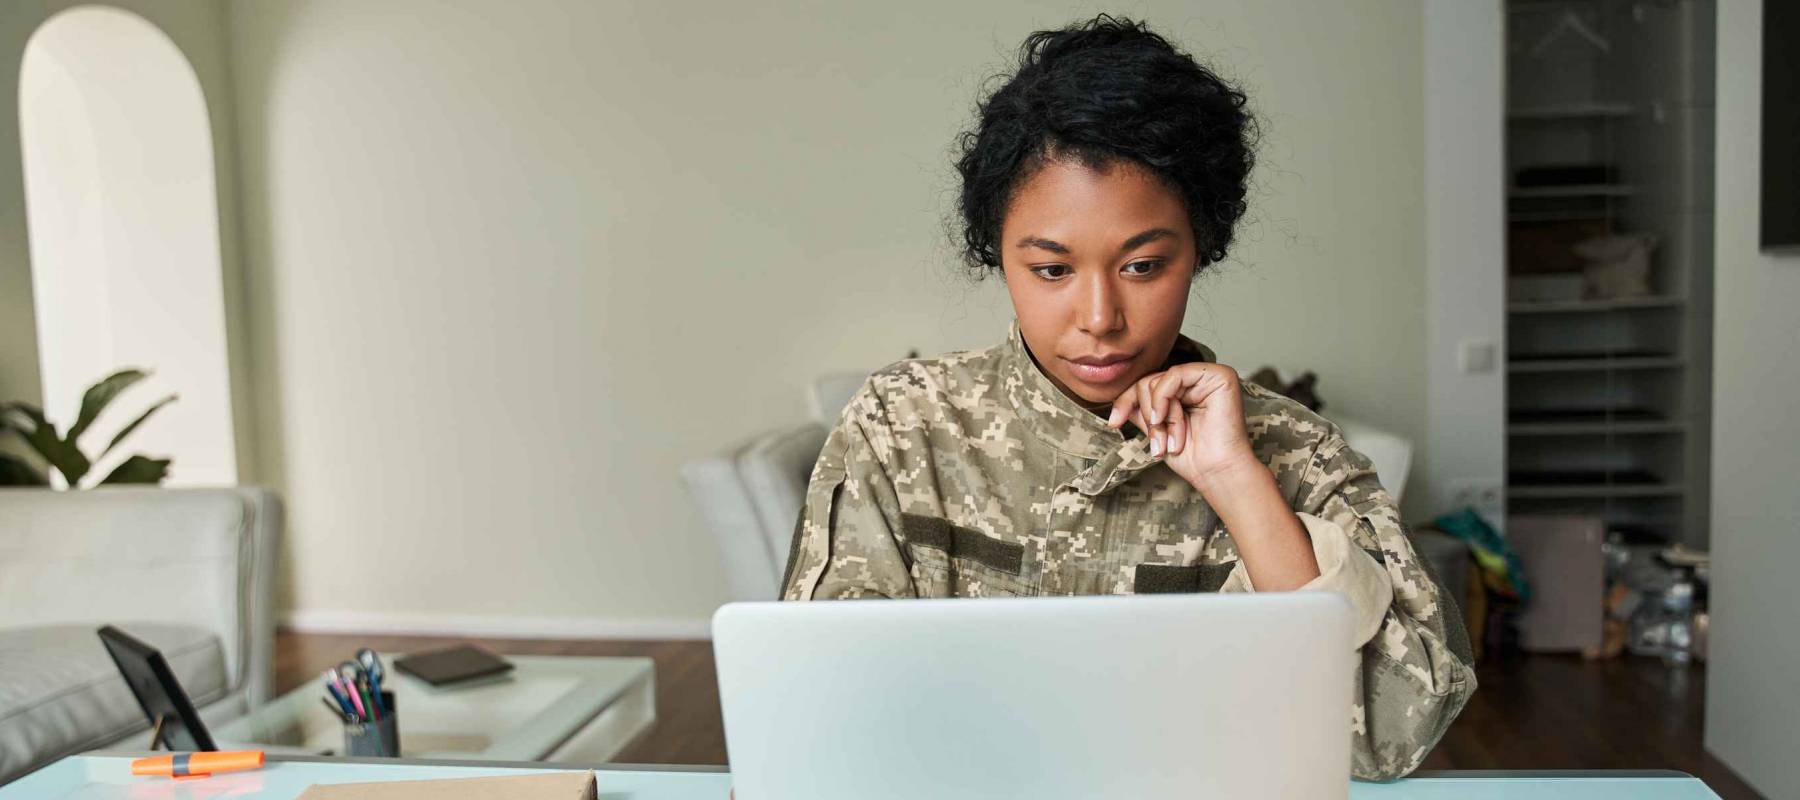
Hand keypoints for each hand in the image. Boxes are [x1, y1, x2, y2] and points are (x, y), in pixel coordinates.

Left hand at [1106, 362, 1257, 490]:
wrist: (1215, 473)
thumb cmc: (1192, 457)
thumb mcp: (1155, 430)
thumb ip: (1141, 411)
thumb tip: (1120, 399)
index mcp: (1185, 391)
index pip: (1147, 385)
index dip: (1126, 401)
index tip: (1114, 422)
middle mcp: (1197, 381)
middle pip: (1150, 380)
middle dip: (1146, 414)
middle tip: (1157, 441)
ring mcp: (1209, 376)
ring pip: (1159, 379)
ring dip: (1157, 414)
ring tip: (1168, 439)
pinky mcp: (1219, 376)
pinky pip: (1174, 375)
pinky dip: (1163, 398)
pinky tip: (1163, 419)